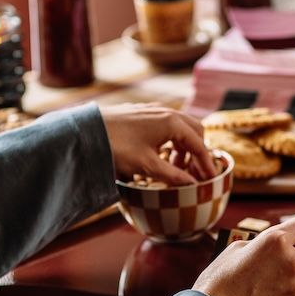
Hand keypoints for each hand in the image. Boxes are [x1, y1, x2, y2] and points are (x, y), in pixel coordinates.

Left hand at [99, 103, 214, 185]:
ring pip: (180, 127)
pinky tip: (160, 155)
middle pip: (194, 131)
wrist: (85, 132)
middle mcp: (166, 112)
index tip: (209, 179)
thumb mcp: (147, 166)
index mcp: (172, 122)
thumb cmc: (116, 146)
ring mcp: (153, 111)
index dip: (205, 163)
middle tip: (194, 172)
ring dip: (183, 147)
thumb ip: (173, 176)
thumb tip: (193, 185)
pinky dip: (171, 140)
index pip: (199, 144)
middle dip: (197, 152)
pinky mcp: (141, 114)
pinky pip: (166, 126)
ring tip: (175, 167)